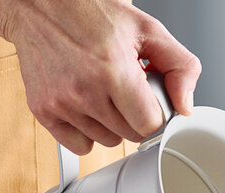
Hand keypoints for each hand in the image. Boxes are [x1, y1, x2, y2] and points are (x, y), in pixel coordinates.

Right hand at [2, 0, 200, 153]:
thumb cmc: (92, 14)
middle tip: (125, 90)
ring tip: (103, 93)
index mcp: (114, 69)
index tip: (149, 99)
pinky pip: (80, 146)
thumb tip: (185, 106)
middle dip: (134, 116)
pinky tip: (86, 106)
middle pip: (130, 136)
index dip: (155, 113)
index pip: (150, 125)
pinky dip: (87, 132)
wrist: (39, 4)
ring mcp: (62, 104)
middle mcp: (85, 90)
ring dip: (111, 125)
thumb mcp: (147, 29)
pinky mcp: (44, 111)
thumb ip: (180, 67)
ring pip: (107, 142)